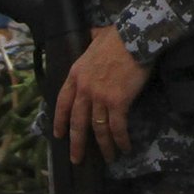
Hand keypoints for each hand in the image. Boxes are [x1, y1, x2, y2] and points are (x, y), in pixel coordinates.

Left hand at [55, 25, 151, 161]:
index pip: (62, 103)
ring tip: (109, 158)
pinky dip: (121, 140)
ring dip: (103, 146)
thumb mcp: (96, 37)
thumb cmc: (118, 36)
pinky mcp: (117, 103)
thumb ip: (91, 39)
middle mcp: (84, 89)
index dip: (60, 120)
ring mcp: (99, 97)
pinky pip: (117, 127)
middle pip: (77, 122)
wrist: (135, 38)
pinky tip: (125, 147)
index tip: (58, 135)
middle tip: (76, 159)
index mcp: (76, 74)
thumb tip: (93, 33)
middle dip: (76, 143)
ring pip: (98, 129)